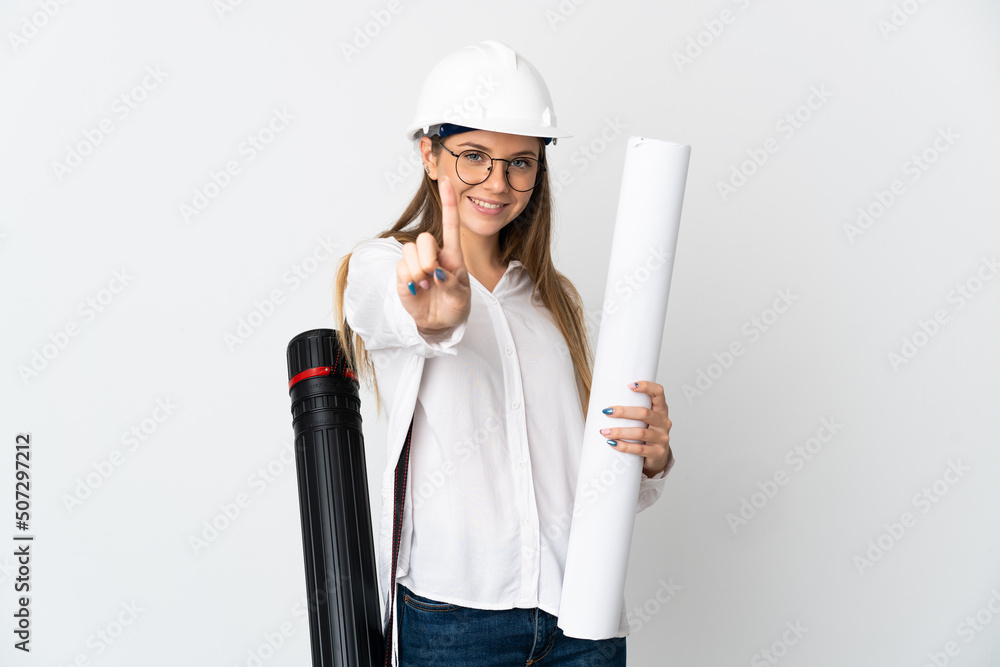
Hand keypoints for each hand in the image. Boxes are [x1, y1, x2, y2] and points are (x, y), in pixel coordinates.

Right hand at [396, 177, 470, 331]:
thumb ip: (451, 284)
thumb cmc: (454, 305)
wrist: (439, 322)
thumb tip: (436, 272)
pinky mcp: (403, 273)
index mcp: (452, 254)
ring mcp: (416, 262)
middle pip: (424, 239)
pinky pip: (400, 267)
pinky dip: (408, 280)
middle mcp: (433, 253)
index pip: (451, 223)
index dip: (448, 202)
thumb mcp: (460, 298)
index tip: (447, 180)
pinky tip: (417, 289)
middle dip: (427, 260)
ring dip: (417, 272)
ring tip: (426, 286)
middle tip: (432, 278)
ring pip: (409, 251)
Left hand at [601, 380, 672, 476]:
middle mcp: (663, 422)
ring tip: (605, 431)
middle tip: (607, 411)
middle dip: (623, 412)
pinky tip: (613, 444)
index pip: (658, 393)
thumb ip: (633, 409)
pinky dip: (624, 446)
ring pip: (640, 433)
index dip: (646, 386)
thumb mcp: (644, 419)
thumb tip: (605, 404)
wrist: (658, 455)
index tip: (629, 385)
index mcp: (661, 409)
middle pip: (644, 413)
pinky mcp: (657, 452)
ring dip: (620, 432)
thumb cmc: (646, 432)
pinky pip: (639, 449)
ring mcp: (662, 438)